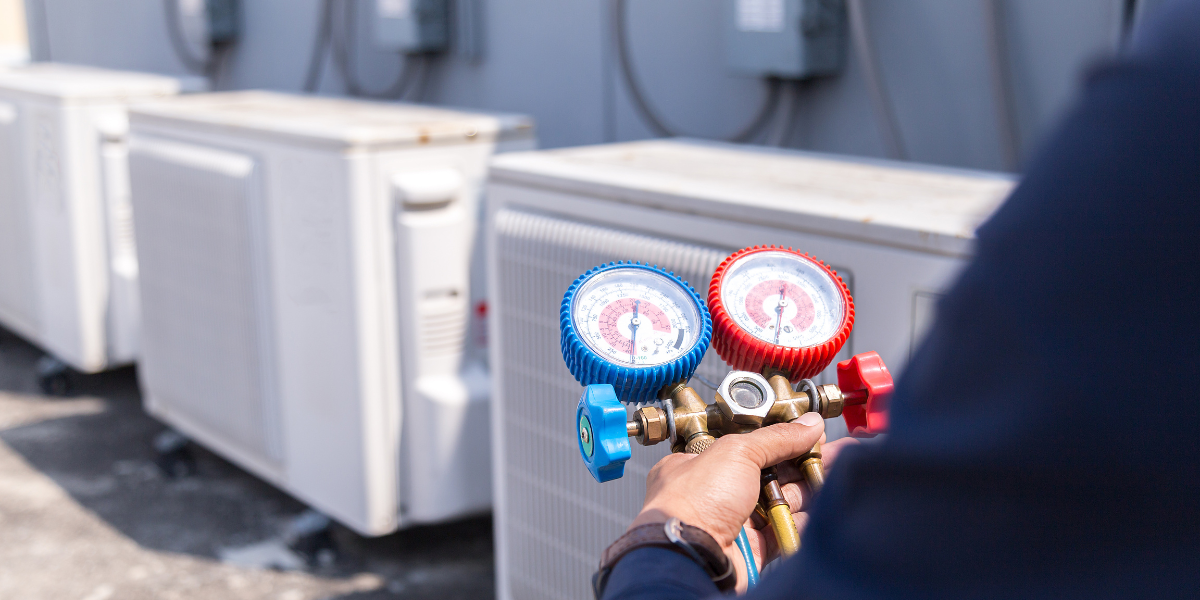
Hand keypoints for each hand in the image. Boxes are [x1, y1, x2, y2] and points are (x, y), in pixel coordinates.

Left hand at [628, 414, 860, 591]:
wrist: (690, 556)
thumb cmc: (693, 503)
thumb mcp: (737, 452)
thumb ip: (777, 438)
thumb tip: (807, 424)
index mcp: (701, 465)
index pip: (747, 446)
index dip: (779, 439)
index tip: (807, 434)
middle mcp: (715, 493)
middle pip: (767, 474)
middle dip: (801, 463)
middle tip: (832, 454)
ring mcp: (733, 522)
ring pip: (778, 503)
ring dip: (807, 491)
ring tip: (834, 476)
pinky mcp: (750, 550)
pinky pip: (782, 532)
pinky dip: (801, 522)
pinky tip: (821, 508)